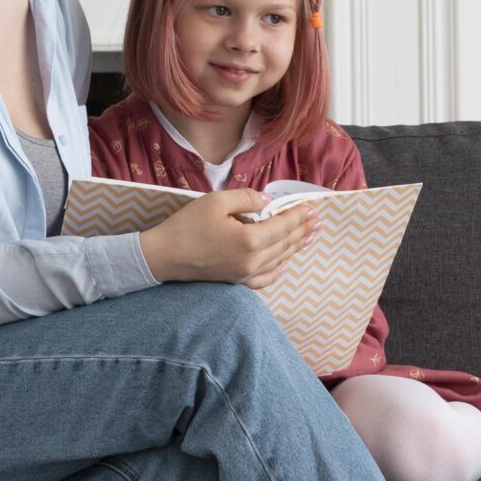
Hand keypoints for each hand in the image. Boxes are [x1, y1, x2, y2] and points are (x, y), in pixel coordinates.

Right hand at [140, 191, 319, 287]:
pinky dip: (278, 269)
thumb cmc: (186, 226)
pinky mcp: (236, 282)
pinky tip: (284, 263)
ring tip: (308, 237)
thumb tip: (267, 202)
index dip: (299, 216)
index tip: (311, 207)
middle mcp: (253, 261)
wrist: (163, 257)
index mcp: (250, 240)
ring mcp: (245, 275)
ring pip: (279, 260)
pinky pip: (265, 278)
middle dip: (303, 230)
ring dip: (295, 247)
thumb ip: (247, 198)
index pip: (284, 226)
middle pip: (285, 244)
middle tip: (317, 221)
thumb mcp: (216, 201)